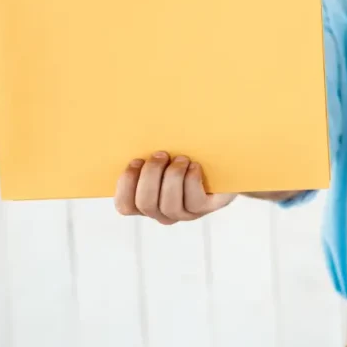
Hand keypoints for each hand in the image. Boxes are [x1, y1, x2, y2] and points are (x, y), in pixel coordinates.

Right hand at [114, 151, 235, 224]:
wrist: (222, 164)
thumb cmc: (185, 156)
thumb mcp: (163, 156)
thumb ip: (147, 156)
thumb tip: (137, 133)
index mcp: (146, 202)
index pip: (124, 206)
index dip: (126, 184)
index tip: (136, 160)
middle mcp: (162, 213)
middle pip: (145, 203)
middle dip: (151, 175)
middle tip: (161, 154)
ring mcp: (184, 214)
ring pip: (169, 204)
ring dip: (173, 177)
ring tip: (181, 158)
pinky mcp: (204, 208)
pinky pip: (193, 200)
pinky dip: (191, 180)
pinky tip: (195, 166)